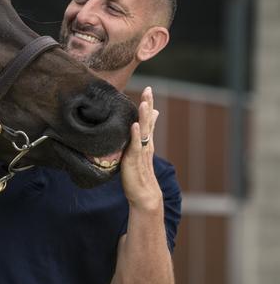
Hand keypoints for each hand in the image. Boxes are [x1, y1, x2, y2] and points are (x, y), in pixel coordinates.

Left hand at [120, 86, 161, 210]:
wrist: (144, 194)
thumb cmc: (140, 173)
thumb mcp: (140, 152)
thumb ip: (142, 140)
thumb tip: (144, 130)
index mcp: (146, 141)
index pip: (148, 119)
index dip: (148, 104)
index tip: (148, 89)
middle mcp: (145, 144)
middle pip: (148, 121)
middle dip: (148, 105)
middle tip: (148, 90)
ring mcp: (141, 152)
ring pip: (143, 132)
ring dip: (144, 117)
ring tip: (144, 103)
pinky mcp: (134, 161)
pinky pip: (135, 146)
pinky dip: (135, 135)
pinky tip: (135, 125)